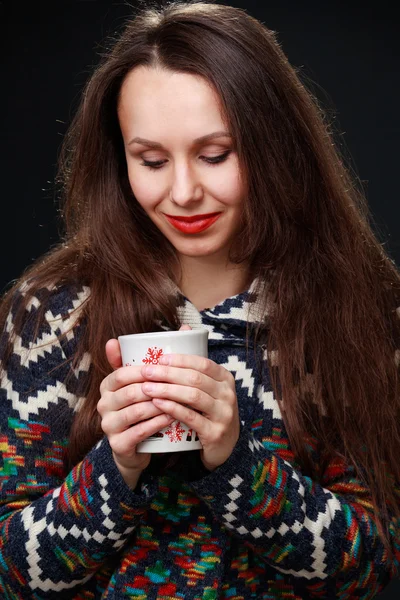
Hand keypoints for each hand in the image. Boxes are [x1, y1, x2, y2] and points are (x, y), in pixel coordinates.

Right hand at [96, 325, 190, 486]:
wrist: (136, 446)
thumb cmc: (143, 406)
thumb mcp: (146, 381)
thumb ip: (160, 356)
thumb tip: (184, 327)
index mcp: (107, 386)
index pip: (122, 373)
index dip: (144, 371)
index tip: (167, 368)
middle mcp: (103, 404)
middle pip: (130, 392)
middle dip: (156, 388)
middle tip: (179, 386)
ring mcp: (108, 425)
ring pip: (136, 411)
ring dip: (160, 405)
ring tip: (180, 401)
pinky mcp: (118, 444)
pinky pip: (139, 431)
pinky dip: (158, 423)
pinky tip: (173, 418)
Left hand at [140, 344, 239, 471]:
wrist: (222, 448)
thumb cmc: (207, 411)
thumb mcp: (206, 387)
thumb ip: (193, 363)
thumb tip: (183, 328)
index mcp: (225, 378)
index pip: (202, 363)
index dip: (179, 359)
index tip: (158, 358)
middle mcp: (228, 394)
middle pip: (195, 378)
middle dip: (168, 374)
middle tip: (146, 372)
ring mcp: (224, 414)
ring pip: (193, 396)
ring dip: (166, 390)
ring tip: (146, 388)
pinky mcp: (215, 433)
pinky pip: (191, 417)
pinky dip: (172, 409)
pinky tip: (157, 404)